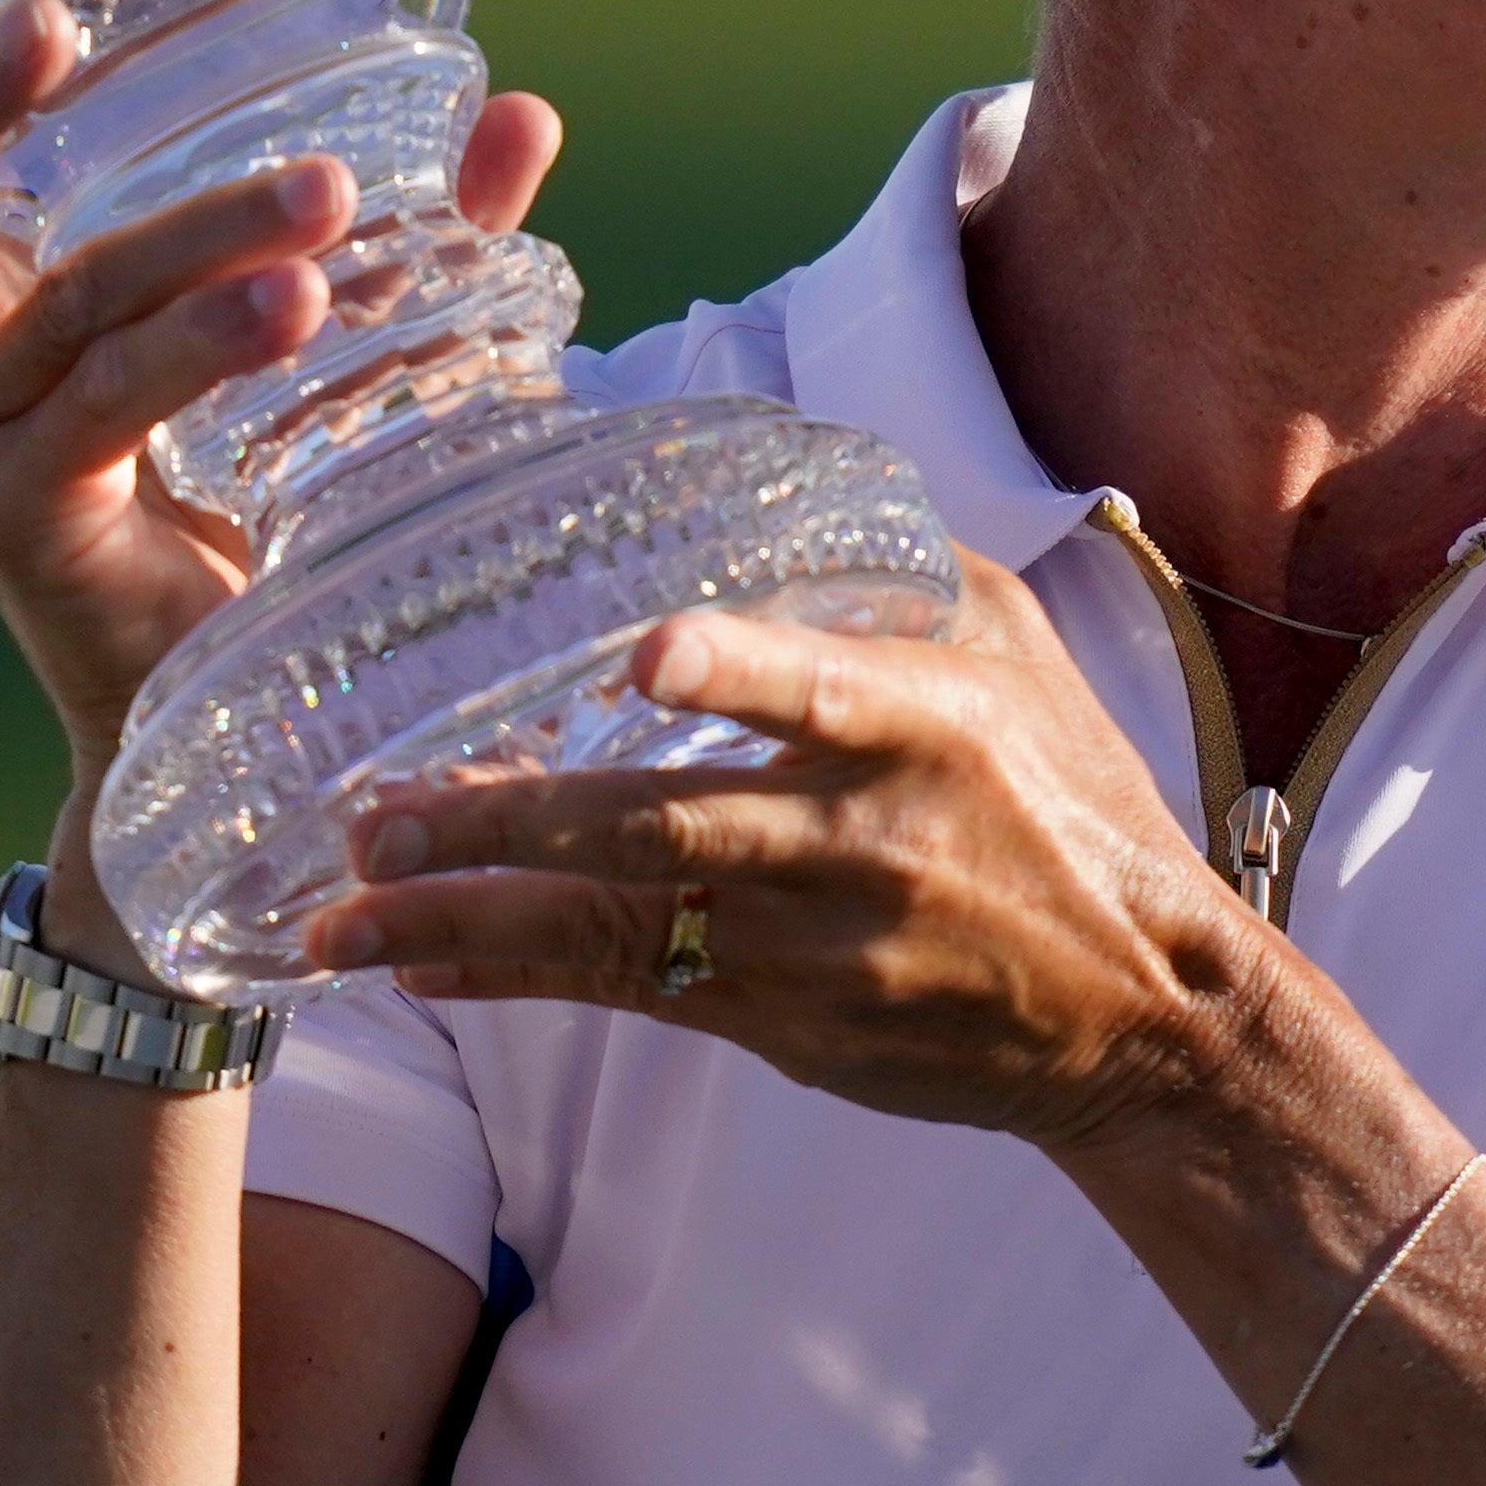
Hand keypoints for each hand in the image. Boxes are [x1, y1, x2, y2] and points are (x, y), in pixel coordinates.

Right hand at [0, 0, 566, 766]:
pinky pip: (101, 403)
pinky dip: (198, 344)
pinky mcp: (13, 518)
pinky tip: (290, 309)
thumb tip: (523, 114)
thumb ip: (418, 236)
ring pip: (71, 297)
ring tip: (323, 202)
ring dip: (201, 237)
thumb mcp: (341, 348)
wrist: (238, 716)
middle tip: (46, 19)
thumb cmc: (269, 511)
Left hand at [301, 556, 1278, 1155]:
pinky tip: (417, 969)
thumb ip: (886, 564)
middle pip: (667, 829)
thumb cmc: (1067, 798)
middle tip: (376, 812)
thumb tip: (745, 460)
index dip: (742, 672)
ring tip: (341, 915)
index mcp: (930, 724)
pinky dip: (517, 979)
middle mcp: (865, 840)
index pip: (825, 690)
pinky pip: (632, 994)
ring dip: (469, 925)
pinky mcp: (789, 1026)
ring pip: (621, 931)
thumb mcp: (1013, 651)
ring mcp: (818, 949)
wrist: (1144, 1012)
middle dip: (509, 827)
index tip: (649, 657)